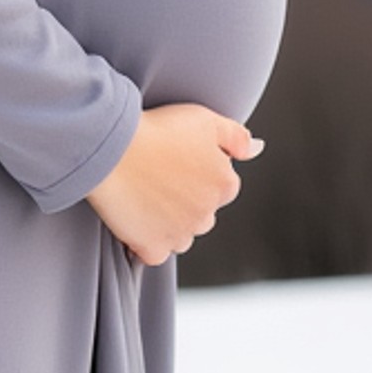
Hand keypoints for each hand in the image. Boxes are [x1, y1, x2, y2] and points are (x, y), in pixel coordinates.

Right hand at [84, 103, 263, 265]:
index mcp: (225, 185)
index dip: (198, 172)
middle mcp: (208, 215)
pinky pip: (156, 252)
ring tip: (146, 195)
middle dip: (187, 201)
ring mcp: (181, 234)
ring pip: (182, 235)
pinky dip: (147, 241)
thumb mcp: (204, 120)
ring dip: (170, 222)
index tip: (176, 160)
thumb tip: (258, 149)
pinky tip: (135, 217)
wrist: (113, 149)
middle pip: (203, 213)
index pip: (221, 186)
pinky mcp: (153, 248)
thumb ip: (237, 137)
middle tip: (159, 176)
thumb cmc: (157, 130)